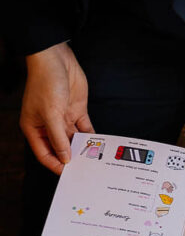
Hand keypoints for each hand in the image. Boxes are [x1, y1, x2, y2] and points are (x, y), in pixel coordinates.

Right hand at [20, 42, 93, 173]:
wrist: (56, 60)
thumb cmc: (45, 83)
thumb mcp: (50, 115)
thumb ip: (59, 138)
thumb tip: (65, 158)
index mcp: (34, 127)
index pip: (44, 153)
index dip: (56, 165)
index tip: (69, 174)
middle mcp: (48, 125)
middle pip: (60, 148)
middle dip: (72, 158)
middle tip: (86, 170)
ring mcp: (63, 119)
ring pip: (74, 140)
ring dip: (83, 149)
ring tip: (95, 160)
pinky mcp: (76, 111)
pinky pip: (85, 129)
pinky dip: (92, 137)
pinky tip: (100, 146)